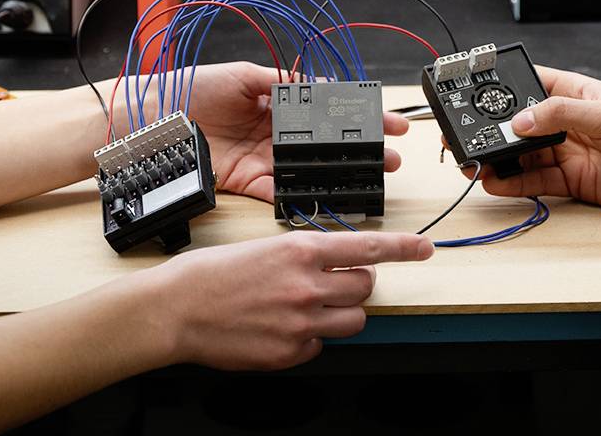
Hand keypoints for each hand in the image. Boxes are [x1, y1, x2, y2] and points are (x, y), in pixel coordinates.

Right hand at [146, 231, 432, 368]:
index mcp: (301, 251)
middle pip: (365, 288)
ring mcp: (301, 323)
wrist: (175, 310)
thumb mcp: (263, 248)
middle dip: (356, 285)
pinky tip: (281, 329)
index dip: (403, 248)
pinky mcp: (290, 353)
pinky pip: (320, 347)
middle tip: (333, 285)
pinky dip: (309, 339)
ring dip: (340, 314)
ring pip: (352, 321)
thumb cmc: (210, 274)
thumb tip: (332, 269)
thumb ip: (304, 258)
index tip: (424, 248)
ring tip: (308, 308)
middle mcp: (308, 286)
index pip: (368, 247)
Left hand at [166, 62, 408, 202]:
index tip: (386, 120)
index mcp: (274, 105)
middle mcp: (272, 135)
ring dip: (341, 176)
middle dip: (360, 151)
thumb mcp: (241, 74)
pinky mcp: (246, 183)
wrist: (155, 118)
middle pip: (324, 145)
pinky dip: (304, 199)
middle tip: (391, 157)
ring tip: (373, 178)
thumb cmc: (193, 88)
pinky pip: (280, 195)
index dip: (355, 115)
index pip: (324, 111)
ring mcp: (262, 160)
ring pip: (310, 171)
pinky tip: (331, 198)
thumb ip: (279, 81)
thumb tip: (317, 84)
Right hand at [472, 65, 600, 216]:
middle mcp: (569, 123)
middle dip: (493, 129)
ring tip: (473, 162)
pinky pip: (536, 182)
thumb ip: (559, 114)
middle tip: (465, 135)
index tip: (473, 93)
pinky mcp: (574, 182)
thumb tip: (519, 120)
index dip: (502, 87)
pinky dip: (514, 183)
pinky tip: (495, 182)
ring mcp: (569, 153)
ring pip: (523, 155)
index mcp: (576, 94)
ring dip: (499, 159)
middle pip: (520, 124)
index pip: (530, 84)